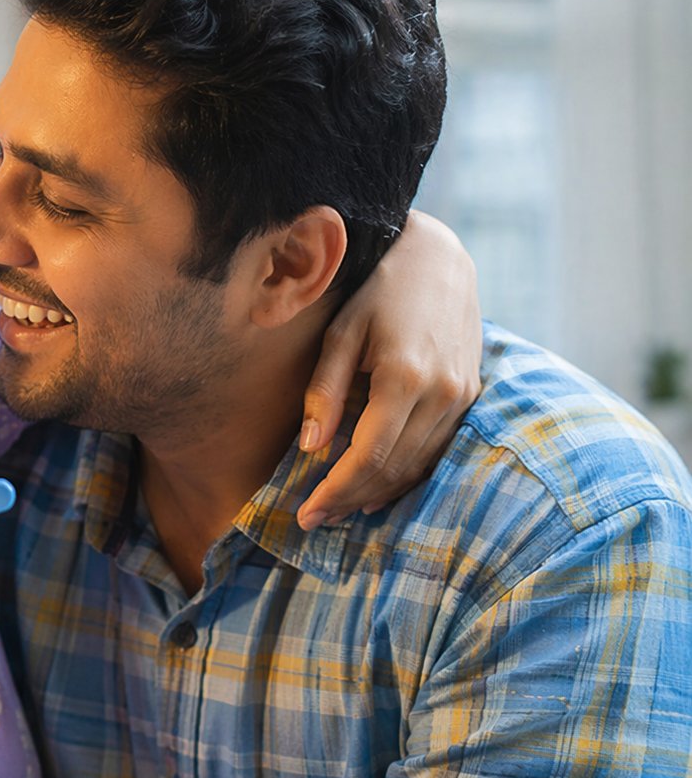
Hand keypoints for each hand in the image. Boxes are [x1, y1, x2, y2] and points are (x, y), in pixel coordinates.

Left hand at [298, 211, 481, 528]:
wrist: (438, 258)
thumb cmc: (377, 290)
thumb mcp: (341, 332)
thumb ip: (326, 390)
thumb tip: (311, 447)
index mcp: (404, 377)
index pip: (368, 456)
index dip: (335, 491)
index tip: (306, 515)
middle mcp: (442, 394)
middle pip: (394, 469)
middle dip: (350, 499)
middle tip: (313, 519)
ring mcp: (463, 396)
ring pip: (419, 466)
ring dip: (378, 493)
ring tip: (339, 508)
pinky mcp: (471, 394)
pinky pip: (438, 450)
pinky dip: (407, 474)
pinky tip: (377, 487)